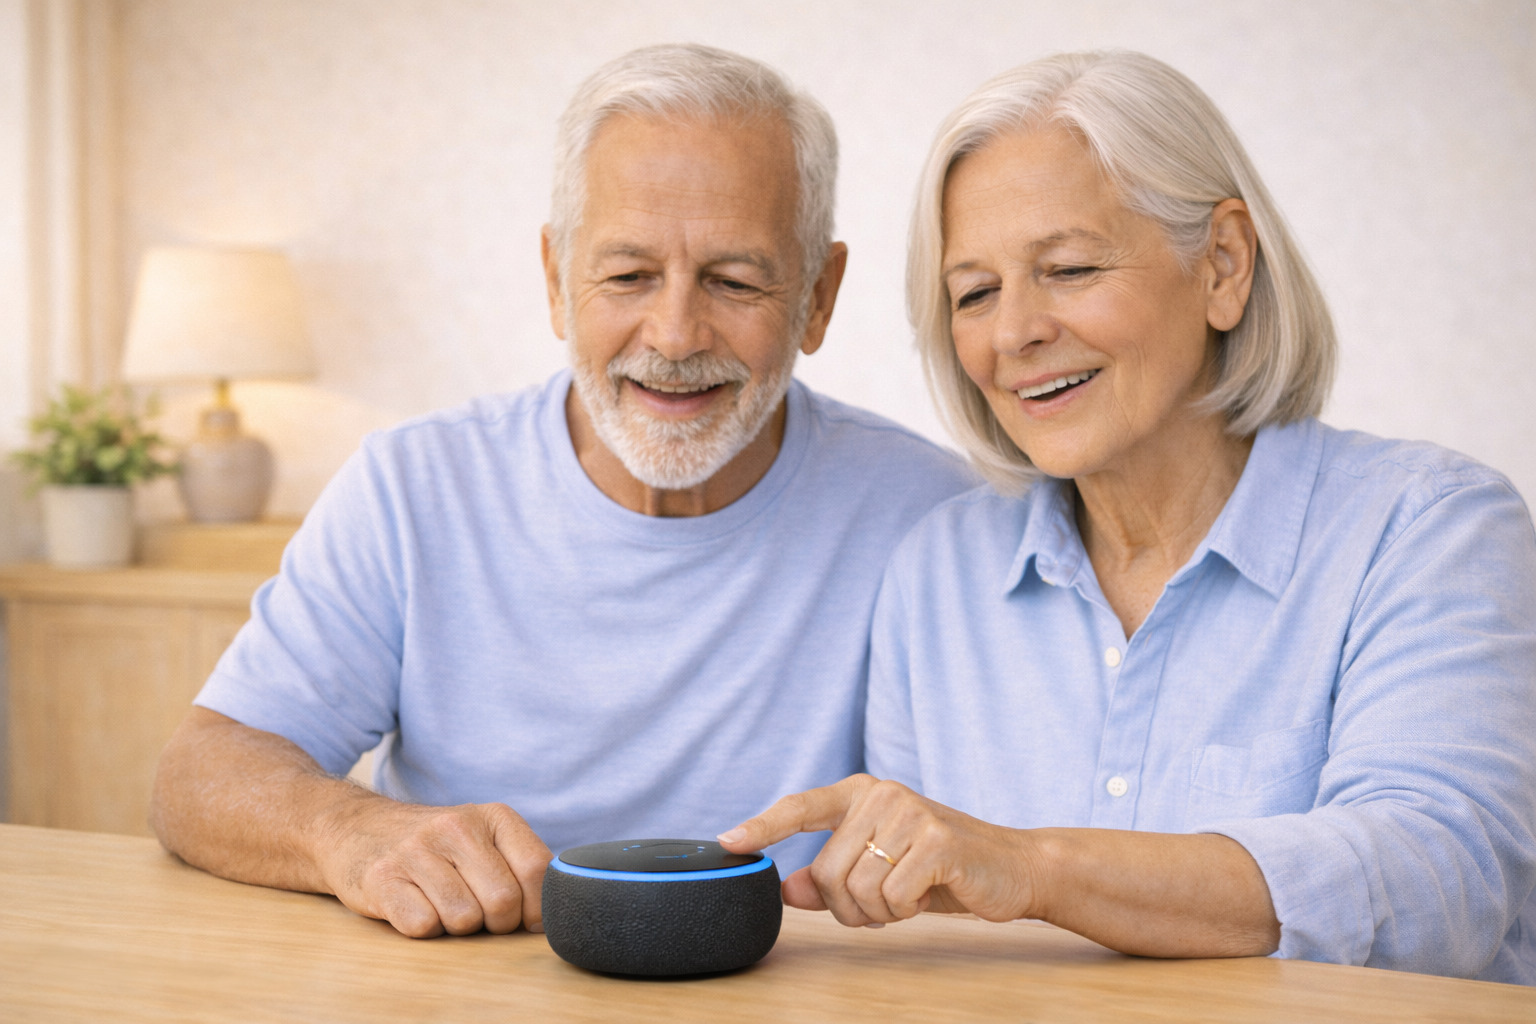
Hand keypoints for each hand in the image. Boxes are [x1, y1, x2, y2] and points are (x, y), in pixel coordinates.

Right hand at [316, 797, 551, 937]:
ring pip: (465, 919)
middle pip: (504, 902)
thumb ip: (520, 868)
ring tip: (442, 904)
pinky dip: (424, 929)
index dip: (536, 908)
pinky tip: (414, 906)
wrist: (356, 828)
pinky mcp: (382, 878)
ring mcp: (417, 851)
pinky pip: (424, 926)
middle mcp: (457, 826)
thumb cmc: (435, 847)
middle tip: (476, 912)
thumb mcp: (484, 839)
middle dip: (495, 923)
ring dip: (456, 927)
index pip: (538, 869)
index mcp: (493, 816)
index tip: (523, 918)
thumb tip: (548, 921)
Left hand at [718, 775, 1042, 926]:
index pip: (800, 807)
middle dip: (850, 907)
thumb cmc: (939, 869)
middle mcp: (880, 795)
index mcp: (860, 795)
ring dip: (880, 912)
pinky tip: (929, 893)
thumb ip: (830, 876)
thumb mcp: (879, 869)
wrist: (1011, 869)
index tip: (727, 842)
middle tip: (886, 902)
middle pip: (827, 873)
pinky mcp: (936, 841)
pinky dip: (906, 910)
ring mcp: (909, 813)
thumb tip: (786, 889)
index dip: (762, 827)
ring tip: (909, 896)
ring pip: (856, 890)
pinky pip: (891, 898)